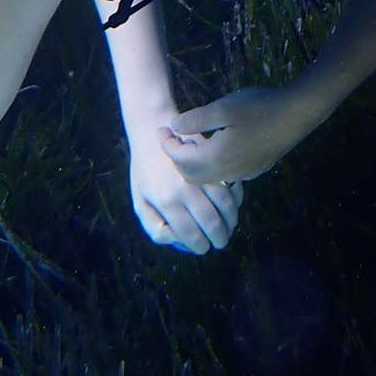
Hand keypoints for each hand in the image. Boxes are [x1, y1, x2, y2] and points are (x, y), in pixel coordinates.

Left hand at [128, 123, 243, 253]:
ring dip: (231, 220)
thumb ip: (154, 226)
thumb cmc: (143, 168)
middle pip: (212, 223)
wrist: (152, 128)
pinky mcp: (212, 160)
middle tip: (221, 242)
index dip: (200, 246)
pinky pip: (230, 185)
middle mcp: (185, 189)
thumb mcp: (139, 200)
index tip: (203, 248)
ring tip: (229, 226)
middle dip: (220, 238)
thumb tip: (176, 240)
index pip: (190, 234)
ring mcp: (201, 174)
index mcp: (166, 201)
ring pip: (226, 205)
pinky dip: (235, 199)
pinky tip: (233, 205)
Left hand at [164, 86, 315, 184]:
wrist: (298, 113)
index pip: (180, 160)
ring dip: (196, 163)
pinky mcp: (256, 169)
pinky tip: (218, 147)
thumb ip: (195, 120)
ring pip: (210, 178)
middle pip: (192, 175)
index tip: (161, 128)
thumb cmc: (259, 107)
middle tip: (174, 137)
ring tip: (193, 141)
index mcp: (216, 158)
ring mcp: (243, 174)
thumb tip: (174, 126)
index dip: (167, 144)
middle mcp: (227, 173)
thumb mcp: (222, 108)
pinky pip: (226, 175)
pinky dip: (213, 165)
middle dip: (178, 158)